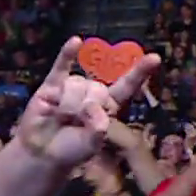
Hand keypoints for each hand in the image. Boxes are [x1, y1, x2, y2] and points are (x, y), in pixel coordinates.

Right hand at [14, 37, 161, 168]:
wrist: (42, 153)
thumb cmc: (70, 150)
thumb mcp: (91, 144)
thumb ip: (98, 127)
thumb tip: (92, 108)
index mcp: (109, 104)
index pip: (127, 85)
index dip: (139, 72)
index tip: (154, 58)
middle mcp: (92, 92)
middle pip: (97, 88)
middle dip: (87, 108)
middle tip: (76, 124)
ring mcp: (72, 86)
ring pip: (77, 85)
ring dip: (68, 106)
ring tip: (61, 118)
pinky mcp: (51, 85)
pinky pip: (61, 66)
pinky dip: (67, 54)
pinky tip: (75, 42)